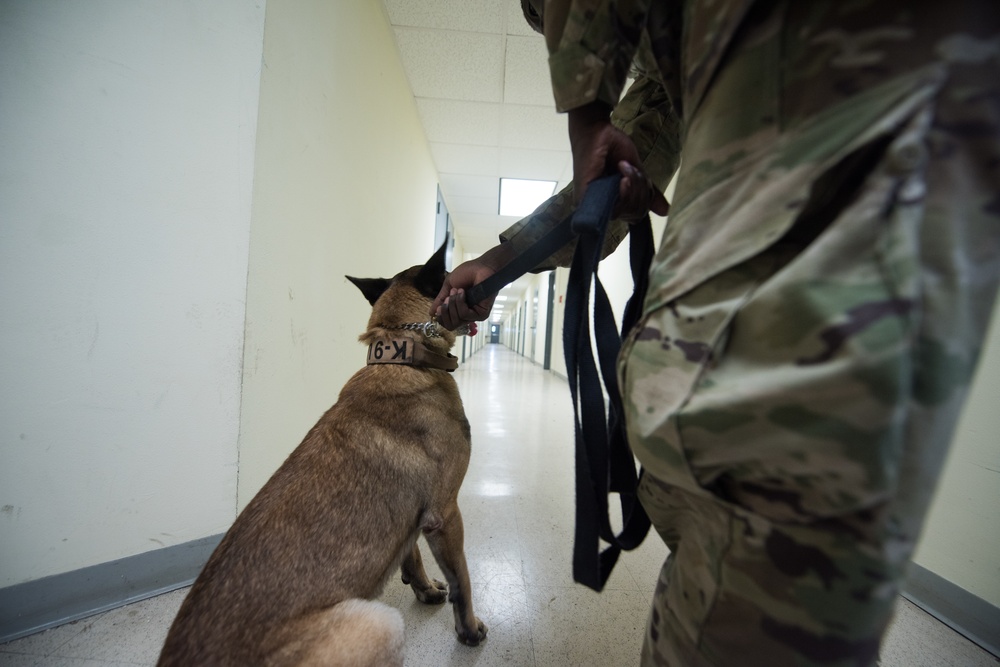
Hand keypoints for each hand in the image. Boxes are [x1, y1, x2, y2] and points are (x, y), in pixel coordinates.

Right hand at [431, 242, 515, 329]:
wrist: (480, 267)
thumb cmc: (467, 273)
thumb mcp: (448, 286)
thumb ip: (440, 300)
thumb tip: (431, 313)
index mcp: (459, 310)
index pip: (447, 324)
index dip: (441, 317)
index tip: (439, 306)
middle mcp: (467, 315)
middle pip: (450, 325)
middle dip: (445, 310)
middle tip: (448, 296)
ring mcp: (475, 315)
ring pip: (457, 320)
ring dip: (453, 303)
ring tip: (457, 291)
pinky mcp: (482, 313)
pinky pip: (464, 315)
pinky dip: (460, 303)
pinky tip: (463, 293)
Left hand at [568, 102, 668, 219]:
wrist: (596, 129)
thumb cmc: (612, 147)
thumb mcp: (636, 170)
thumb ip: (648, 191)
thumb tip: (666, 211)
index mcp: (615, 201)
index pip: (637, 215)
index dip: (646, 199)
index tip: (643, 178)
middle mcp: (604, 207)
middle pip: (635, 215)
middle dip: (642, 191)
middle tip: (632, 169)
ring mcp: (593, 205)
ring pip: (627, 211)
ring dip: (634, 186)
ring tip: (624, 167)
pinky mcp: (587, 198)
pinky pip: (615, 209)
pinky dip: (625, 191)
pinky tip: (622, 177)